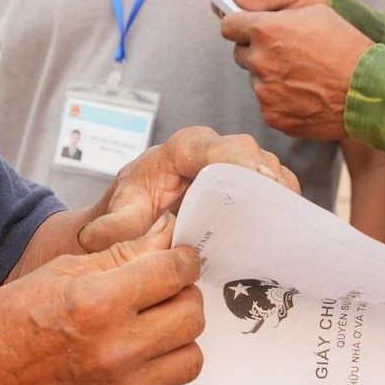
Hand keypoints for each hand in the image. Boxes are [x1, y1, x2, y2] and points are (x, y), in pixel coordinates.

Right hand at [0, 216, 206, 384]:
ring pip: (190, 357)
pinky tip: (138, 361)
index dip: (182, 260)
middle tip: (163, 292)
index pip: (174, 272)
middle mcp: (114, 350)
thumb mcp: (60, 271)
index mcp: (97, 303)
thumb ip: (121, 254)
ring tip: (150, 328)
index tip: (178, 260)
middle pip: (191, 315)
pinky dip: (163, 375)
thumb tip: (165, 236)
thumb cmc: (6, 323)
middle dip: (182, 296)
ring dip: (177, 338)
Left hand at [79, 125, 296, 251]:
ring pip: (270, 172)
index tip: (262, 178)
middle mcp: (217, 147)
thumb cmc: (133, 200)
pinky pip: (276, 187)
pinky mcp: (252, 179)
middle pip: (252, 158)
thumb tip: (94, 236)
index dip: (241, 162)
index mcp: (186, 147)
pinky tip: (287, 230)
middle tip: (285, 208)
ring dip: (280, 196)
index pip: (218, 149)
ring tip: (289, 224)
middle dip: (270, 181)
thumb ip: (113, 225)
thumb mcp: (121, 212)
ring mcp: (238, 162)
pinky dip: (283, 205)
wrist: (141, 206)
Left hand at [219, 5, 373, 139]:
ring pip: (256, 80)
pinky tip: (306, 94)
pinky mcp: (272, 115)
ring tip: (303, 76)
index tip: (248, 29)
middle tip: (287, 53)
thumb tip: (241, 3)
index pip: (228, 25)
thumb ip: (272, 5)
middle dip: (258, 51)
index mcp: (266, 30)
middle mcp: (260, 61)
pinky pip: (267, 103)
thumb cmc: (345, 46)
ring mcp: (264, 91)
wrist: (369, 90)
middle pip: (241, 53)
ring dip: (271, 76)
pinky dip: (281, 99)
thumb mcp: (314, 10)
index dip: (240, 25)